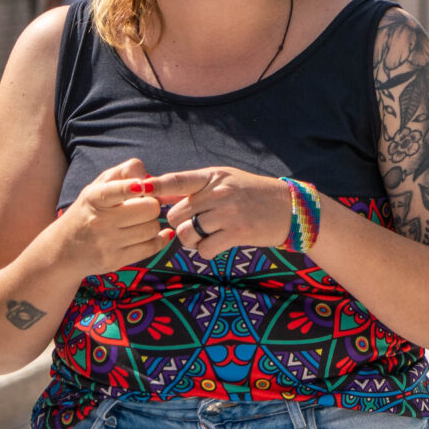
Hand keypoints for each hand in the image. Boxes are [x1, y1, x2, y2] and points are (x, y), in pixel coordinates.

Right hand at [50, 157, 174, 276]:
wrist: (62, 250)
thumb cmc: (89, 211)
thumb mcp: (98, 187)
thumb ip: (123, 172)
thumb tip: (145, 173)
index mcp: (93, 198)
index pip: (114, 190)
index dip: (131, 187)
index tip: (141, 186)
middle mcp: (99, 221)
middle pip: (149, 208)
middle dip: (151, 205)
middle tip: (143, 206)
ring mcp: (107, 243)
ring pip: (152, 228)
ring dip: (152, 223)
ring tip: (141, 221)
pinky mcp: (115, 260)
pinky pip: (151, 247)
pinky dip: (159, 239)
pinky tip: (158, 234)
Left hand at [153, 166, 297, 258]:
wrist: (290, 208)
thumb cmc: (253, 194)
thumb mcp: (226, 181)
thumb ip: (195, 186)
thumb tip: (158, 192)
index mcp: (213, 177)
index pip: (177, 180)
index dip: (155, 186)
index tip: (138, 189)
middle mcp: (220, 193)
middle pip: (177, 215)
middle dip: (179, 225)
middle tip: (193, 227)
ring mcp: (229, 213)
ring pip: (187, 234)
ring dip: (190, 241)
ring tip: (204, 237)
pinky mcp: (238, 233)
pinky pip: (205, 249)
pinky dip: (205, 251)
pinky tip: (216, 245)